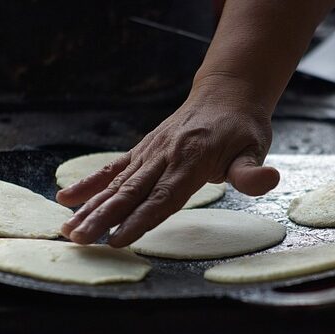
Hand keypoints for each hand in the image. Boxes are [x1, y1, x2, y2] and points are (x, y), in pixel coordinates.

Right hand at [56, 79, 279, 246]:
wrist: (226, 93)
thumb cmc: (242, 127)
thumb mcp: (255, 147)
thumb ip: (251, 171)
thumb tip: (268, 180)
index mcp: (191, 160)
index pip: (162, 197)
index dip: (139, 220)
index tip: (116, 240)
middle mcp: (164, 156)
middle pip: (131, 192)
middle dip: (103, 217)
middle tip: (78, 239)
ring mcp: (150, 152)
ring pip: (116, 183)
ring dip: (90, 206)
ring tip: (66, 228)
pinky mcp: (143, 150)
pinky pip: (113, 167)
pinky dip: (89, 183)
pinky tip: (67, 198)